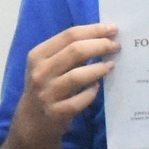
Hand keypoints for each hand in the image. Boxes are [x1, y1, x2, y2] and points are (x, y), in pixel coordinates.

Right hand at [13, 22, 117, 144]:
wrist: (32, 119)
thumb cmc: (46, 85)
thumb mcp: (48, 65)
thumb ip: (68, 51)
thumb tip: (102, 37)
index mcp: (38, 55)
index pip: (69, 35)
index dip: (93, 30)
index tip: (112, 29)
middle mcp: (40, 72)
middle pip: (75, 51)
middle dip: (100, 46)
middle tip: (116, 46)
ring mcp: (47, 93)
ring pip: (77, 76)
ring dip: (98, 68)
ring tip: (111, 65)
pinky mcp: (56, 112)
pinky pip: (79, 100)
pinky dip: (91, 92)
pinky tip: (97, 87)